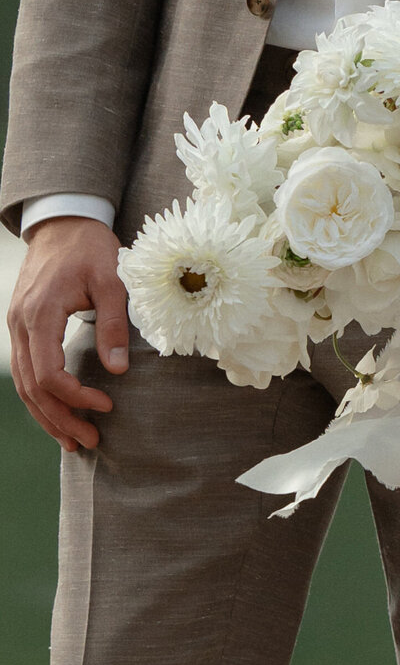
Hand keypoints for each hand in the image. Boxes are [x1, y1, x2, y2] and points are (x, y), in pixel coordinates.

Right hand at [8, 216, 128, 450]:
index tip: (106, 406)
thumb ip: (114, 325)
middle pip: (31, 388)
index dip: (75, 396)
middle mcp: (21, 325)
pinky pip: (25, 371)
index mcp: (41, 313)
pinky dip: (40, 397)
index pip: (48, 373)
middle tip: (91, 441)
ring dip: (47, 415)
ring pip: (23, 384)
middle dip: (60, 418)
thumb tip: (118, 371)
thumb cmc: (90, 247)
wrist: (63, 222)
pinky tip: (59, 413)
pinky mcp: (22, 328)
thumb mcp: (111, 280)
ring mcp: (17, 327)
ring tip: (74, 440)